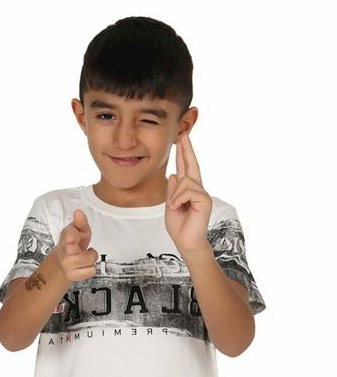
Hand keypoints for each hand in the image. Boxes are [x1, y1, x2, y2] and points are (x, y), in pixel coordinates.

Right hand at [55, 209, 97, 281]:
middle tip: (79, 250)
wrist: (63, 260)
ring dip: (91, 257)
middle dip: (86, 254)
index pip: (68, 237)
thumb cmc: (74, 242)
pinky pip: (91, 271)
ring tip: (85, 254)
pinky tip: (84, 265)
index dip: (70, 237)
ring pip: (91, 261)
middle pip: (80, 255)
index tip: (70, 237)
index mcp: (67, 237)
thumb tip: (78, 211)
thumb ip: (80, 222)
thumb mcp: (78, 230)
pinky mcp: (72, 276)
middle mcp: (66, 252)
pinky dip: (90, 268)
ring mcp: (68, 265)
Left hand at [164, 133, 212, 256]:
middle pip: (192, 165)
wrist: (185, 242)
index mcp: (188, 191)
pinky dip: (178, 199)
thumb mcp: (171, 206)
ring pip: (185, 181)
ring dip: (175, 195)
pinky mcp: (205, 200)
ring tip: (174, 207)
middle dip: (187, 150)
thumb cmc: (179, 227)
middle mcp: (197, 190)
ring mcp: (202, 194)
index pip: (186, 169)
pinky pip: (188, 190)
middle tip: (184, 134)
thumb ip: (172, 191)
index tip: (182, 140)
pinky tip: (177, 207)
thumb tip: (174, 174)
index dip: (184, 154)